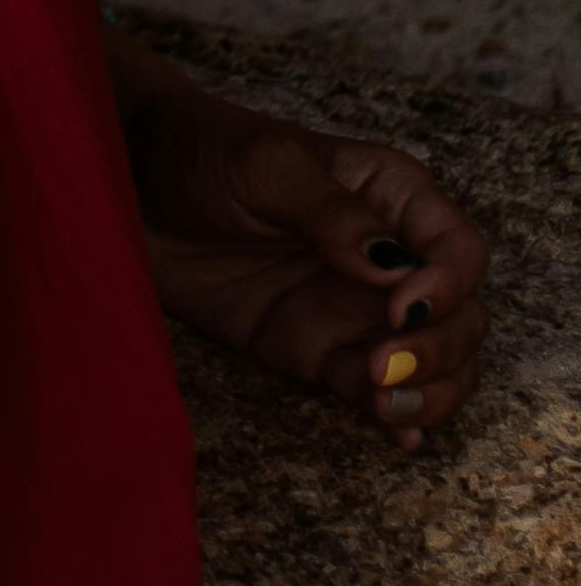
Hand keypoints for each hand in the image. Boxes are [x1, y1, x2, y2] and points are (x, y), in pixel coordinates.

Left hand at [119, 47, 486, 447]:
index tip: (402, 307)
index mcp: (390, 195)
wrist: (125, 188)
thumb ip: (331, 212)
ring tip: (390, 405)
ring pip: (433, 361)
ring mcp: (355, 308)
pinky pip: (374, 389)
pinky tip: (401, 434)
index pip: (457, 249)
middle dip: (441, 348)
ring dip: (429, 389)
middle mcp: (388, 257)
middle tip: (386, 363)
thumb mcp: (265, 164)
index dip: (448, 285)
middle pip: (459, 316)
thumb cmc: (197, 151)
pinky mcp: (317, 349)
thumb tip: (391, 267)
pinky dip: (397, 415)